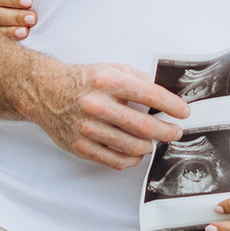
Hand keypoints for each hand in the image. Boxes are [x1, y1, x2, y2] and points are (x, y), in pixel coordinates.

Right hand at [22, 57, 186, 170]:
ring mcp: (87, 128)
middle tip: (175, 132)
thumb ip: (138, 80)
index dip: (172, 105)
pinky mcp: (80, 147)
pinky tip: (136, 153)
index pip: (149, 95)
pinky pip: (115, 161)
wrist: (45, 92)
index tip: (184, 113)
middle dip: (167, 131)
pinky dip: (131, 159)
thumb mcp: (111, 69)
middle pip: (143, 126)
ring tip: (154, 141)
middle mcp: (97, 105)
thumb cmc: (82, 81)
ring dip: (150, 146)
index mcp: (107, 82)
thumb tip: (166, 94)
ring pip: (132, 147)